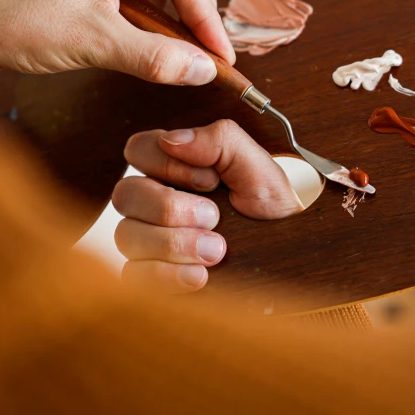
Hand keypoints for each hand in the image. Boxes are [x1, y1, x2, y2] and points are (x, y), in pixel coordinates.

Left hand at [0, 0, 234, 83]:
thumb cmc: (14, 20)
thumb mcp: (94, 42)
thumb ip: (155, 57)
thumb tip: (202, 70)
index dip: (207, 18)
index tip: (221, 55)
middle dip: (199, 5)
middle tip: (211, 48)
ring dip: (178, 4)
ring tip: (187, 43)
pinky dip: (155, 3)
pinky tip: (157, 30)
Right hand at [113, 120, 303, 293]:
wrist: (288, 254)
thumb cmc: (270, 205)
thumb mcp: (254, 165)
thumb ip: (217, 141)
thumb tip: (172, 139)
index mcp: (173, 165)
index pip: (137, 149)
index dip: (167, 164)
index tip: (209, 180)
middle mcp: (152, 200)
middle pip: (126, 194)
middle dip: (170, 208)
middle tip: (213, 218)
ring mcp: (147, 238)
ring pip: (127, 236)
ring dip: (173, 243)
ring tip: (216, 251)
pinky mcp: (150, 275)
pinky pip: (133, 276)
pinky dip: (167, 275)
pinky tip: (200, 275)